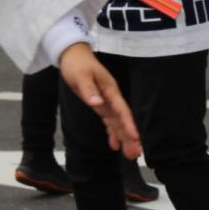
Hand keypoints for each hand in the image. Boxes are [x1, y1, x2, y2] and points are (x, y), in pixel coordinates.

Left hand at [58, 43, 141, 158]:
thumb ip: (89, 91)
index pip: (121, 109)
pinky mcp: (100, 104)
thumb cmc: (77, 64)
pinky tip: (114, 145)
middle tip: (136, 154)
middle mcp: (111, 97)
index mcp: (110, 90)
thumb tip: (97, 104)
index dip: (128, 123)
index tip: (136, 137)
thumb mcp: (81, 76)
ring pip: (117, 123)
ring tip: (130, 155)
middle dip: (130, 136)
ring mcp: (106, 101)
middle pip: (123, 120)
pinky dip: (112, 132)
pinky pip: (108, 121)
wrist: (72, 55)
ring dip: (123, 138)